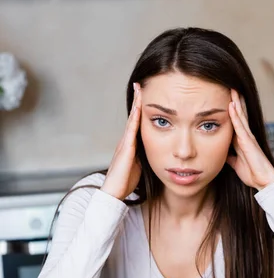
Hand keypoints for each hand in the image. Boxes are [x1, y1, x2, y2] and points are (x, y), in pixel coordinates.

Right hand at [101, 83, 141, 199]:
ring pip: (131, 119)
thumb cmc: (126, 182)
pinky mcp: (125, 149)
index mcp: (129, 144)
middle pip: (133, 116)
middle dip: (137, 100)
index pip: (136, 122)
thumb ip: (143, 156)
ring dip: (136, 104)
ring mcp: (124, 144)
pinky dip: (135, 118)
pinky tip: (139, 108)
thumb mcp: (138, 165)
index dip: (140, 108)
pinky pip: (131, 130)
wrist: (114, 193)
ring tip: (139, 89)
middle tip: (140, 84)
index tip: (144, 95)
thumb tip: (155, 151)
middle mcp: (125, 141)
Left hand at [226, 89, 273, 189]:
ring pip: (241, 115)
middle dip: (236, 100)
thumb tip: (223, 154)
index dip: (233, 110)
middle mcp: (246, 135)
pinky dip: (236, 115)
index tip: (228, 98)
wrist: (263, 181)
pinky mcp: (248, 141)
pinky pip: (240, 125)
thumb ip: (230, 157)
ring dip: (236, 102)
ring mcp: (248, 137)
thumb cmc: (252, 173)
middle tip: (231, 86)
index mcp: (242, 140)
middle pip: (240, 114)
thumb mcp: (236, 164)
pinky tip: (232, 105)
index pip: (236, 121)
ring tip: (232, 89)